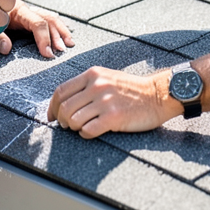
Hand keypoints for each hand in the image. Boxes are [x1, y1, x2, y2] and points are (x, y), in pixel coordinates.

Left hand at [0, 0, 74, 56]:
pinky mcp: (27, 17)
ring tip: (69, 44)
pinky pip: (45, 19)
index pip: (36, 22)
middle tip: (63, 49)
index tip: (48, 53)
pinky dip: (56, 27)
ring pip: (49, 17)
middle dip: (57, 34)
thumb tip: (7, 48)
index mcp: (15, 10)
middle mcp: (24, 9)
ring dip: (60, 30)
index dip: (44, 38)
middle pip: (47, 18)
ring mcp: (27, 12)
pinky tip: (64, 35)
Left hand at [47, 66, 175, 138]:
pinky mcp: (113, 117)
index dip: (52, 106)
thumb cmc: (132, 89)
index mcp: (92, 74)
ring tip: (82, 127)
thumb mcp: (107, 77)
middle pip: (65, 107)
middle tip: (67, 125)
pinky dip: (86, 134)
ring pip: (74, 120)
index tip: (52, 116)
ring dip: (74, 127)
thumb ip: (87, 85)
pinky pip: (88, 130)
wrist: (157, 95)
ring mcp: (105, 101)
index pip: (61, 91)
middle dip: (62, 120)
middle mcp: (97, 86)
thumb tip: (65, 101)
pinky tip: (93, 132)